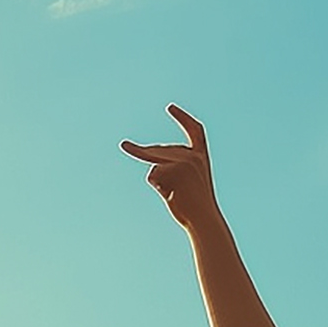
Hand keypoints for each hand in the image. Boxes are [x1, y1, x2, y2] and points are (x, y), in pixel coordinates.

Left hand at [121, 104, 215, 228]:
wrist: (204, 220)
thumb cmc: (195, 208)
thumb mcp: (189, 184)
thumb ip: (175, 171)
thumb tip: (152, 168)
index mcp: (201, 157)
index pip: (195, 131)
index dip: (183, 118)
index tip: (170, 107)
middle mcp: (193, 155)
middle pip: (160, 150)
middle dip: (139, 150)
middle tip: (123, 145)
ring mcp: (183, 160)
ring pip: (155, 163)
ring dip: (156, 179)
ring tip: (174, 195)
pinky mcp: (172, 168)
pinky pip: (153, 175)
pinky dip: (158, 187)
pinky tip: (172, 195)